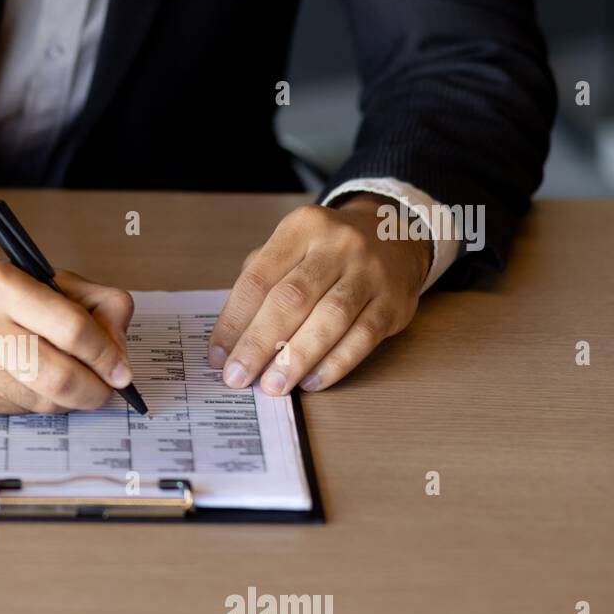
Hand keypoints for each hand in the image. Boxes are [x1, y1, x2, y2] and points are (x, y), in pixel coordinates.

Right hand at [0, 242, 134, 413]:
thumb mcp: (41, 276)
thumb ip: (93, 302)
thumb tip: (119, 354)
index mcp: (3, 284)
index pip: (73, 329)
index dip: (107, 356)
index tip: (121, 370)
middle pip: (59, 377)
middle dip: (94, 391)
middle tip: (105, 389)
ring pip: (42, 402)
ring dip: (68, 399)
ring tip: (69, 381)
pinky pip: (19, 411)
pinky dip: (37, 401)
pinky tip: (29, 381)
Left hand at [209, 194, 431, 393]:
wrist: (395, 235)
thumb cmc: (326, 252)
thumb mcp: (291, 248)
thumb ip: (261, 284)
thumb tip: (231, 341)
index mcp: (301, 228)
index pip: (258, 280)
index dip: (233, 321)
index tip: (218, 356)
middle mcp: (338, 245)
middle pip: (291, 299)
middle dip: (259, 344)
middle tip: (238, 377)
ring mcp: (370, 272)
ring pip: (329, 318)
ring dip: (296, 358)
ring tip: (272, 385)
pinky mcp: (394, 302)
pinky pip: (363, 337)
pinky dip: (335, 364)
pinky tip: (311, 382)